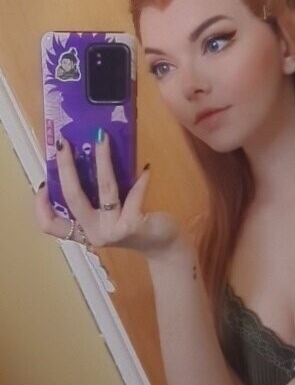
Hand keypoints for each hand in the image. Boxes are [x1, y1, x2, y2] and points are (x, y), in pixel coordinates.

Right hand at [34, 132, 183, 257]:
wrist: (163, 246)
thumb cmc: (133, 224)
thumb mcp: (108, 215)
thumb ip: (93, 199)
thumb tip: (81, 159)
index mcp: (83, 230)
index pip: (50, 225)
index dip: (41, 206)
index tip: (43, 182)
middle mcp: (94, 233)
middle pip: (72, 198)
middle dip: (66, 167)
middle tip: (63, 142)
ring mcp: (112, 230)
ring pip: (104, 189)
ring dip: (103, 160)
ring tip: (102, 138)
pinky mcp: (133, 224)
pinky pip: (134, 194)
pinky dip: (141, 179)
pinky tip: (146, 168)